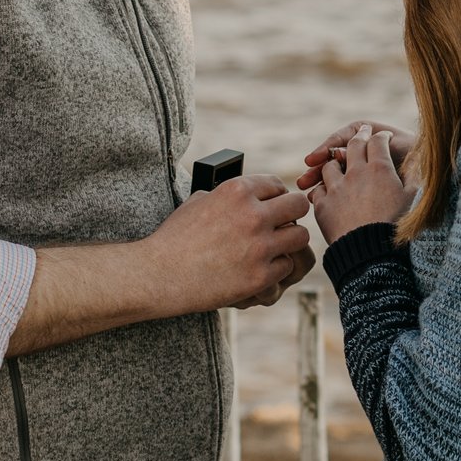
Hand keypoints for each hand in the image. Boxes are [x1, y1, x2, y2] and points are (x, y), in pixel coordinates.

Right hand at [144, 174, 313, 312]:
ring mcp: (259, 246)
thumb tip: (246, 194)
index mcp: (237, 190)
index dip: (275, 196)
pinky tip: (262, 268)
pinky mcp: (260, 276)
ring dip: (289, 241)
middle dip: (291, 214)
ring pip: (300, 236)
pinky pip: (287, 265)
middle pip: (298, 205)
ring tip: (276, 247)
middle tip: (281, 225)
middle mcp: (253, 215)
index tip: (272, 206)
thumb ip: (227, 195)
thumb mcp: (198, 200)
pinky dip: (277, 268)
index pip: (277, 185)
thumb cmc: (175, 238)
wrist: (160, 274)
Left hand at [307, 126, 414, 242]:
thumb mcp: (414, 201)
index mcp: (380, 169)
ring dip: (335, 163)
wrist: (372, 256)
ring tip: (339, 166)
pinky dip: (322, 189)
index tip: (383, 137)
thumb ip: (415, 180)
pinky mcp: (322, 205)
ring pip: (330, 165)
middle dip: (359, 136)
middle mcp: (356, 173)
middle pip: (354, 144)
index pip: (378, 141)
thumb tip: (419, 166)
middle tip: (363, 134)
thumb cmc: (398, 229)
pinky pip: (317, 190)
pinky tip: (326, 193)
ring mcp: (336, 188)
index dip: (381, 137)